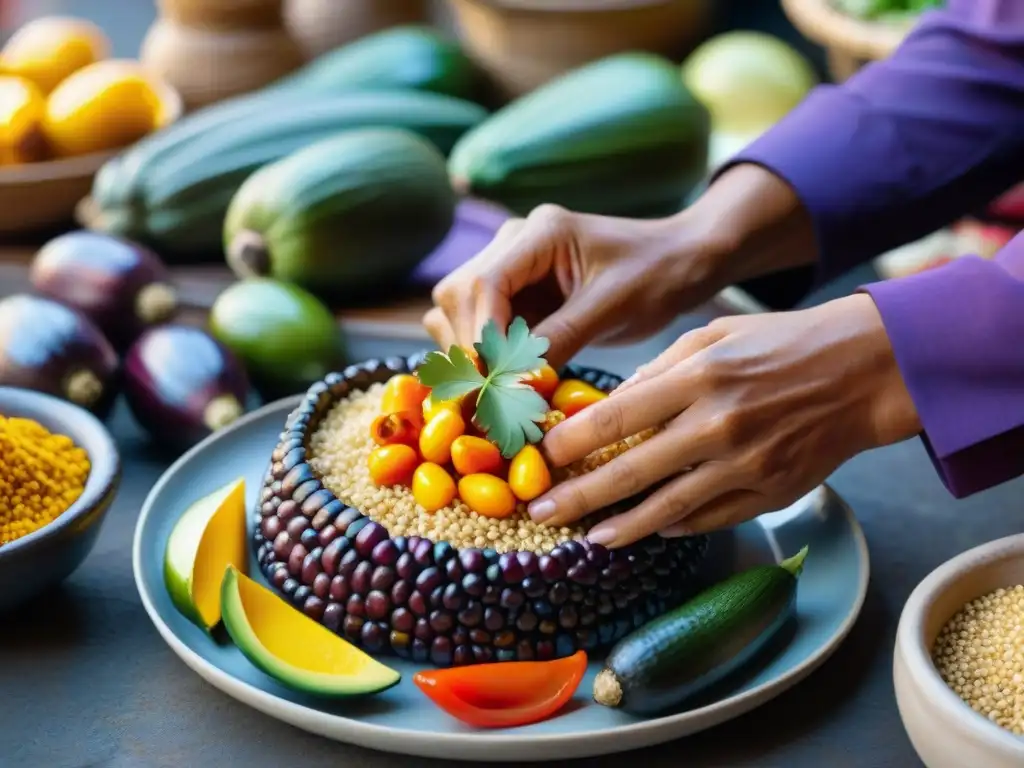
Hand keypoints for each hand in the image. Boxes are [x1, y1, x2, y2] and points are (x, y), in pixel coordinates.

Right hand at [424, 204, 722, 367]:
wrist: (679, 263)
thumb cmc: (657, 276)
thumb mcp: (613, 308)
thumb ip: (561, 337)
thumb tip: (513, 382)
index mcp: (541, 233)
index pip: (484, 283)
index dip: (480, 336)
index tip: (490, 382)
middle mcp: (514, 243)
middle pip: (459, 295)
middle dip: (471, 348)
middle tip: (491, 397)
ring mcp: (510, 267)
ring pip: (458, 311)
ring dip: (472, 354)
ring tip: (499, 393)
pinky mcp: (515, 293)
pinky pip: (479, 325)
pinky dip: (484, 355)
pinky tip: (506, 383)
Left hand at [528, 294, 921, 546]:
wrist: (862, 370)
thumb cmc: (780, 343)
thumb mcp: (713, 335)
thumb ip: (660, 369)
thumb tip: (613, 402)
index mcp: (698, 377)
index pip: (616, 417)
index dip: (570, 443)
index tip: (540, 458)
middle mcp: (717, 425)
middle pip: (630, 471)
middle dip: (577, 496)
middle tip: (539, 513)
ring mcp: (745, 465)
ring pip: (668, 508)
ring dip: (622, 527)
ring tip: (588, 538)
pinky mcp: (771, 492)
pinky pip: (712, 518)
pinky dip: (676, 527)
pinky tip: (649, 531)